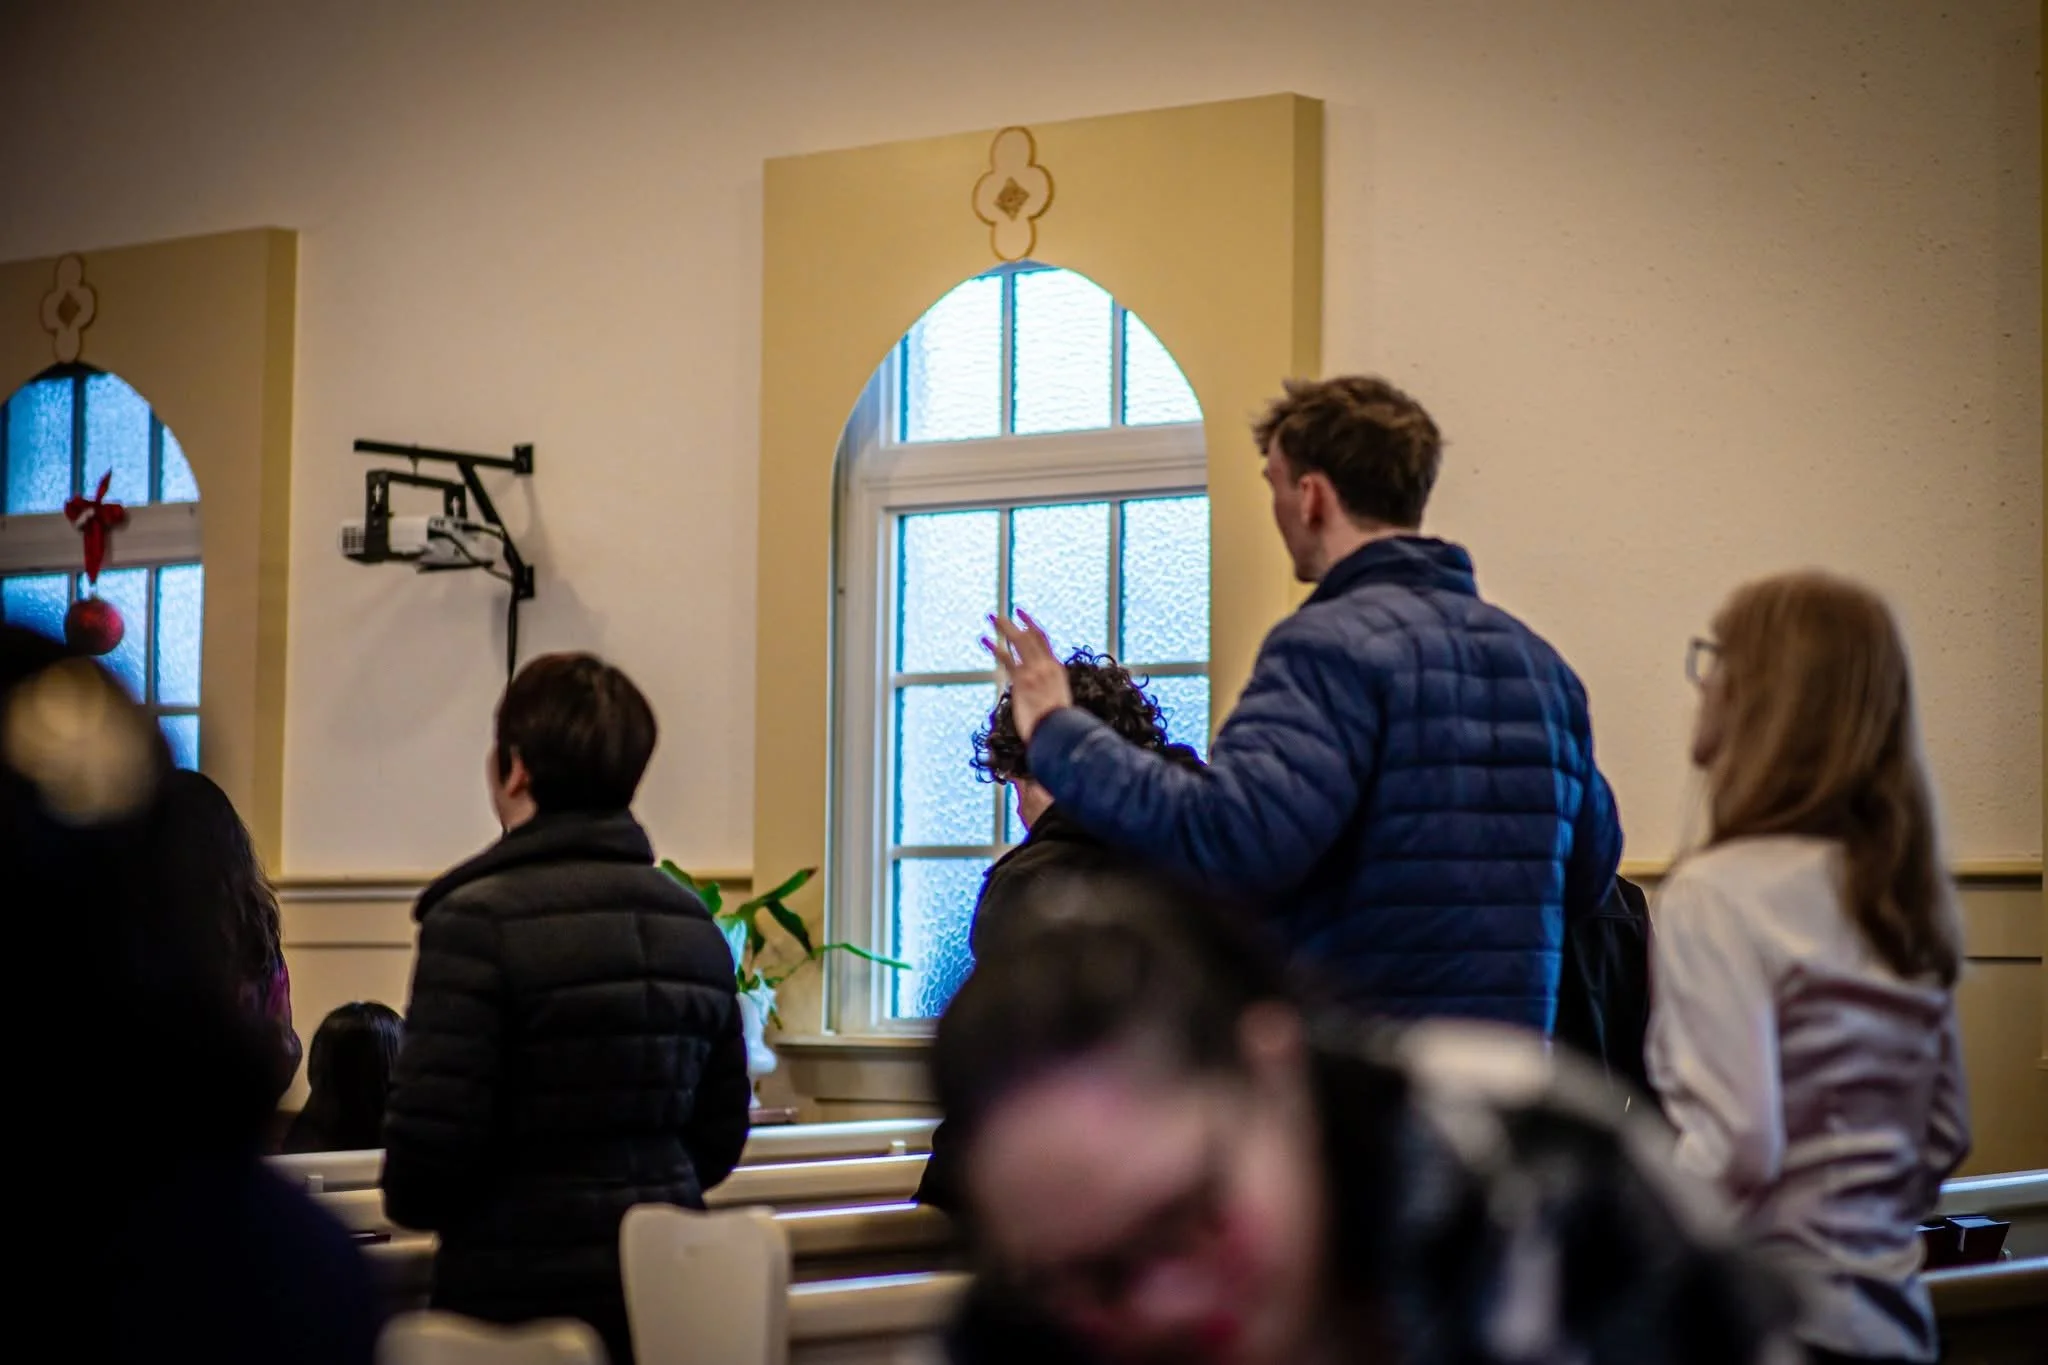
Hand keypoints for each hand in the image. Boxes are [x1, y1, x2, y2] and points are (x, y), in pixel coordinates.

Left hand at [984, 611, 1071, 741]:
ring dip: (1005, 628)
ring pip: (1019, 641)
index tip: (1023, 621)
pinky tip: (984, 640)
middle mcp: (1046, 665)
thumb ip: (1050, 696)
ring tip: (992, 617)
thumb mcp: (1059, 705)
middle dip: (1016, 623)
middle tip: (1003, 613)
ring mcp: (1034, 671)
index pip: (1043, 642)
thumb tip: (1045, 704)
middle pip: (1030, 636)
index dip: (1032, 629)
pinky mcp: (1022, 680)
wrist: (1060, 731)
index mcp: (1056, 669)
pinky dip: (994, 648)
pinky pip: (1006, 659)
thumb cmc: (1060, 725)